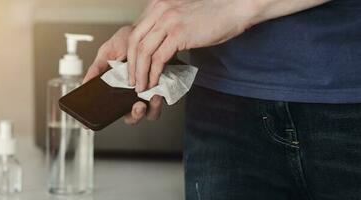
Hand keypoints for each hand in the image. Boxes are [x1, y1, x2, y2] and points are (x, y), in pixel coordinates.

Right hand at [83, 26, 163, 124]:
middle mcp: (133, 96)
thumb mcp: (108, 51)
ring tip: (153, 96)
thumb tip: (85, 83)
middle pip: (132, 117)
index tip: (89, 125)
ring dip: (152, 109)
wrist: (149, 28)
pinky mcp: (166, 88)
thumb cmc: (127, 41)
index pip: (110, 112)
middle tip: (137, 106)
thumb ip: (97, 67)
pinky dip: (163, 97)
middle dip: (135, 115)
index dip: (101, 120)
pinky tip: (160, 89)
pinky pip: (165, 100)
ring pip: (150, 113)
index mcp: (118, 91)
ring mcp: (149, 94)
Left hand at [128, 0, 329, 91]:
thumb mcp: (181, 17)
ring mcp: (168, 21)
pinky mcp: (179, 34)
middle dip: (131, 65)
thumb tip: (156, 49)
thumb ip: (166, 28)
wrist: (235, 9)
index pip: (135, 31)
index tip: (131, 68)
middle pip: (134, 42)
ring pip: (144, 52)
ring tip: (141, 86)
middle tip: (132, 81)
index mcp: (158, 6)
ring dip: (140, 73)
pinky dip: (153, 73)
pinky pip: (158, 58)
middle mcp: (159, 10)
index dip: (130, 53)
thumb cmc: (213, 15)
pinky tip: (154, 82)